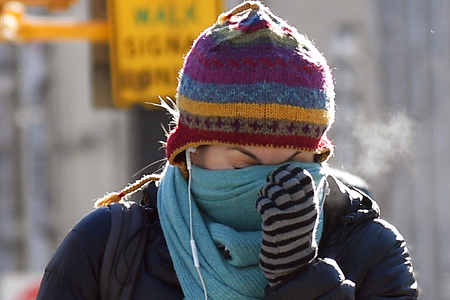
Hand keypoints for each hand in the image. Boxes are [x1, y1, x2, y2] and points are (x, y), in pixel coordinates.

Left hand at [256, 164, 318, 286]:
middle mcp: (302, 207)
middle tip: (271, 181)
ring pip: (274, 190)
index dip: (290, 171)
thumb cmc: (296, 234)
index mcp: (311, 204)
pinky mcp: (274, 221)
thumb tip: (293, 174)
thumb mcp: (306, 214)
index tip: (282, 172)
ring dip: (266, 190)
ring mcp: (289, 214)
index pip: (303, 177)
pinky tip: (262, 207)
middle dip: (277, 177)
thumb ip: (302, 197)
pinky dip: (260, 202)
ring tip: (265, 196)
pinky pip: (264, 202)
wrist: (291, 260)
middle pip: (288, 180)